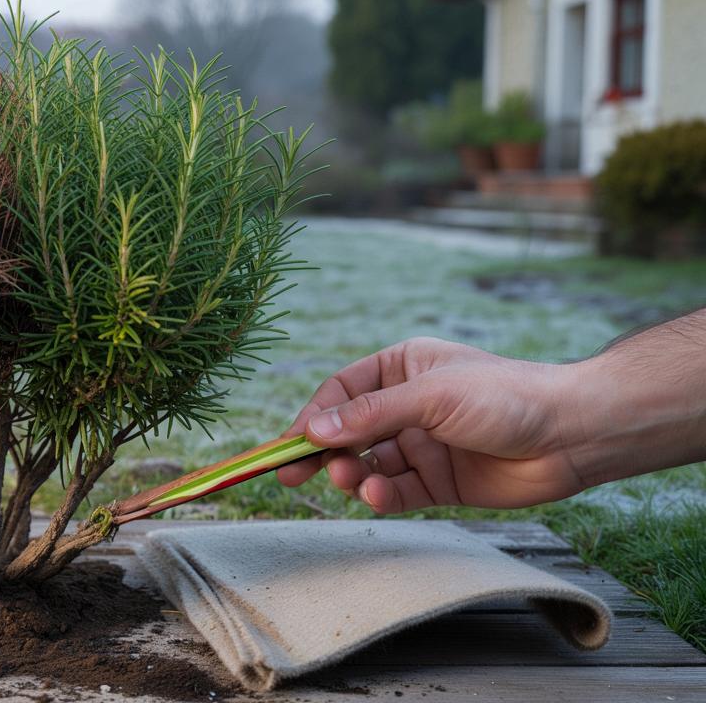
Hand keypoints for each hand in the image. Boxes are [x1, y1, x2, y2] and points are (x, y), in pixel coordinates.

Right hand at [275, 337, 587, 513]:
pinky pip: (397, 491)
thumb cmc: (506, 396)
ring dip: (352, 474)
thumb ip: (371, 415)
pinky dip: (381, 495)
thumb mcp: (431, 396)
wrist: (573, 434)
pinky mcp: (440, 481)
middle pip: (348, 431)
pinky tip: (377, 495)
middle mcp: (408, 406)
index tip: (292, 442)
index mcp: (403, 368)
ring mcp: (423, 445)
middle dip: (320, 452)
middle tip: (290, 474)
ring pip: (368, 464)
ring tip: (348, 479)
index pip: (343, 392)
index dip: (315, 416)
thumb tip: (313, 429)